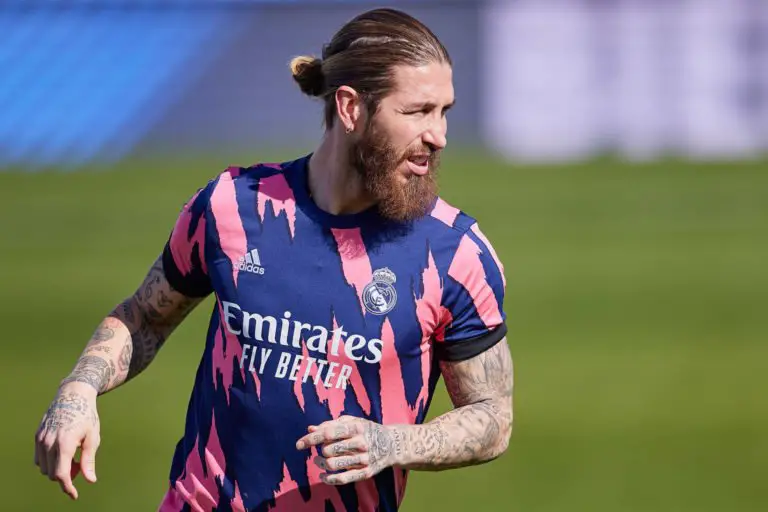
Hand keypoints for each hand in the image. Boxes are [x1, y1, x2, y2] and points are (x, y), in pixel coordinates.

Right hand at [34, 383, 99, 499]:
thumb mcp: (93, 438)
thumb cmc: (87, 416)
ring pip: (44, 468)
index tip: (74, 495)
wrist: (73, 395)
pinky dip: (49, 462)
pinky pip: (39, 458)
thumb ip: (89, 460)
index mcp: (65, 443)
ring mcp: (40, 439)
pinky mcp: (37, 436)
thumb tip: (90, 480)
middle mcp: (49, 442)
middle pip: (52, 474)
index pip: (61, 474)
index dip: (67, 487)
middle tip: (79, 466)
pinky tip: (62, 454)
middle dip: (66, 476)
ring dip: (56, 469)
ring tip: (72, 458)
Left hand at [295, 415, 396, 485]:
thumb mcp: (352, 422)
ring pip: (333, 465)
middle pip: (329, 450)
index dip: (311, 439)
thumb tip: (310, 429)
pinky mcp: (366, 472)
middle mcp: (361, 443)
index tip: (299, 444)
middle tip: (320, 450)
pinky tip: (323, 476)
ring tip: (318, 461)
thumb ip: (331, 425)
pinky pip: (342, 479)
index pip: (328, 433)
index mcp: (356, 427)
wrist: (393, 444)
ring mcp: (364, 459)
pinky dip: (328, 479)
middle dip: (320, 451)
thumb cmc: (367, 430)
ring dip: (321, 464)